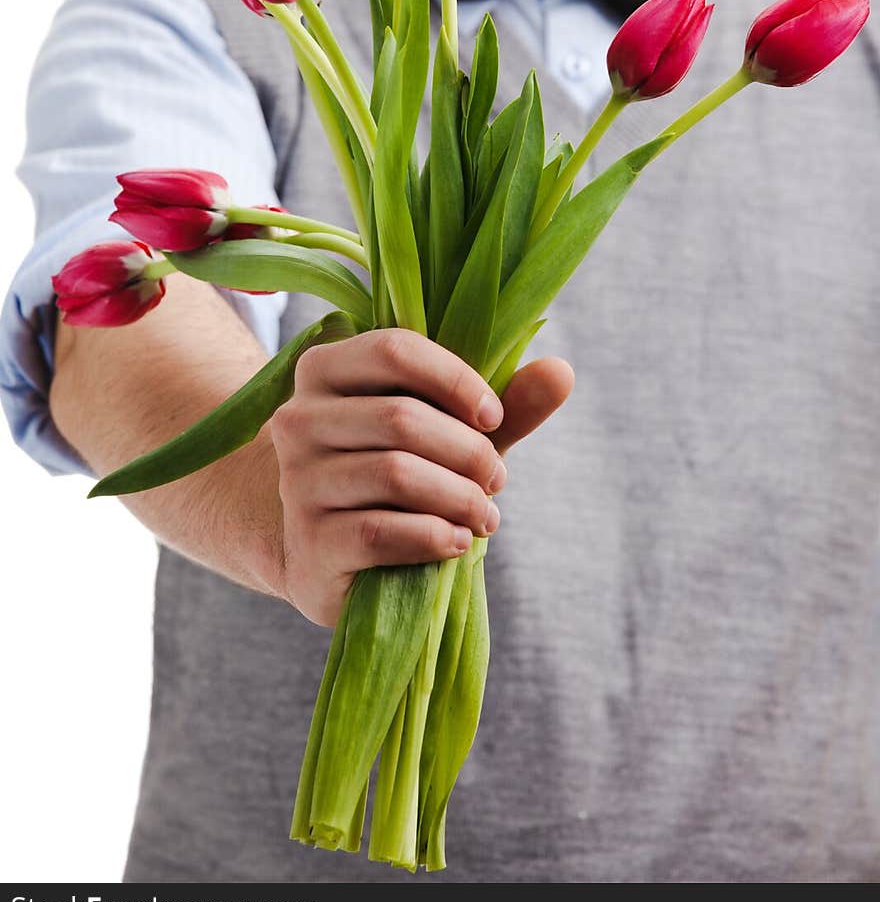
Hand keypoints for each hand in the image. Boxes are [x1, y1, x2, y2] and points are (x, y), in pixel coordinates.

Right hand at [269, 327, 573, 624]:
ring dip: (460, 498)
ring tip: (484, 515)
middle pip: (401, 417)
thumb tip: (562, 371)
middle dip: (469, 451)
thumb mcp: (450, 431)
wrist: (329, 552)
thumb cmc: (398, 473)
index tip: (494, 416)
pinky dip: (433, 536)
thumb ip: (504, 404)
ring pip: (395, 474)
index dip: (457, 380)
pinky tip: (457, 541)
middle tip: (496, 479)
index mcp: (326, 368)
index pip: (395, 350)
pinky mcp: (309, 543)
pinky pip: (379, 531)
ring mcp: (297, 482)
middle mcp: (298, 418)